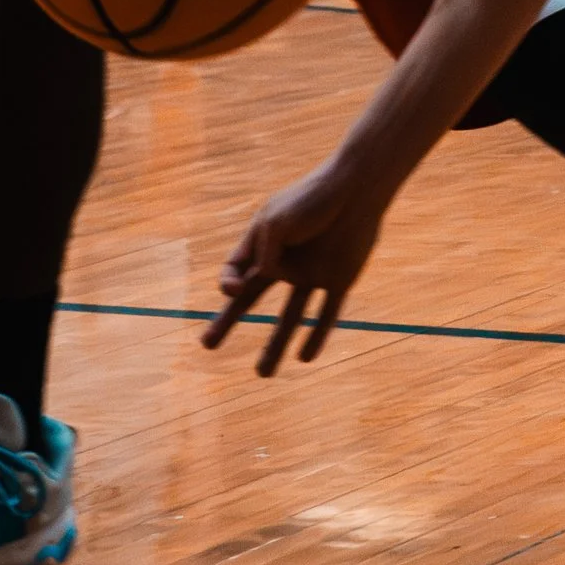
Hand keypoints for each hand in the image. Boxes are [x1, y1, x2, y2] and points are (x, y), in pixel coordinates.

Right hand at [203, 158, 385, 373]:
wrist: (358, 189)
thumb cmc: (313, 199)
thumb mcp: (275, 221)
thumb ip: (264, 255)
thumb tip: (268, 277)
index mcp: (263, 241)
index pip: (235, 271)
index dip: (228, 284)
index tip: (234, 289)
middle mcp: (285, 261)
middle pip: (251, 298)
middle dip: (228, 320)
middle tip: (207, 345)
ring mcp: (311, 272)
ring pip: (289, 317)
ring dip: (274, 346)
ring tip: (262, 374)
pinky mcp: (338, 279)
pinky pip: (326, 314)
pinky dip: (315, 337)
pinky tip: (305, 358)